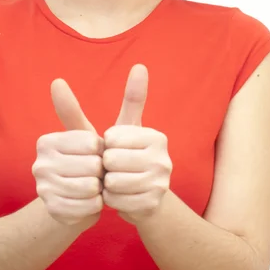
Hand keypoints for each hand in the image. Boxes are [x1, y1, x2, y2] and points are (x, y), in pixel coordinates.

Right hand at [32, 78, 104, 226]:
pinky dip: (96, 205)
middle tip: (97, 173)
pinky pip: (87, 208)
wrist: (79, 200)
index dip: (103, 149)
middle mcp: (38, 164)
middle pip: (92, 165)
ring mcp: (43, 190)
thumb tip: (56, 80)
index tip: (97, 153)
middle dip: (102, 170)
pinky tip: (92, 201)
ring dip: (100, 188)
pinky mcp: (52, 211)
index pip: (91, 142)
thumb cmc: (87, 160)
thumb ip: (76, 108)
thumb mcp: (86, 134)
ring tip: (96, 186)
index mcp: (46, 142)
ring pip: (90, 187)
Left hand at [102, 64, 172, 224]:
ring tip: (115, 181)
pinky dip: (111, 199)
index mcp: (157, 137)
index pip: (112, 137)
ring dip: (106, 183)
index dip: (105, 145)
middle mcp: (165, 159)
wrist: (142, 198)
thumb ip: (126, 100)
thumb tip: (140, 65)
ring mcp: (161, 184)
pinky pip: (115, 200)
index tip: (115, 149)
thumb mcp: (122, 129)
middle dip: (104, 165)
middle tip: (114, 168)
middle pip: (111, 159)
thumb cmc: (125, 156)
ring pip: (112, 181)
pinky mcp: (153, 205)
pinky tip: (119, 195)